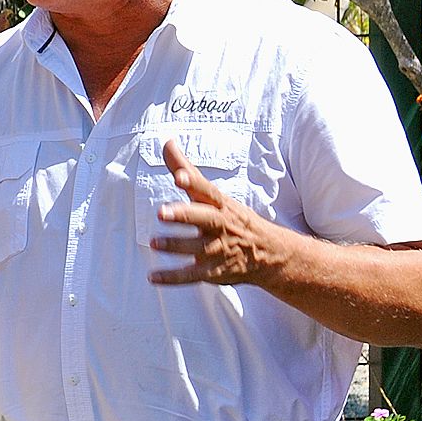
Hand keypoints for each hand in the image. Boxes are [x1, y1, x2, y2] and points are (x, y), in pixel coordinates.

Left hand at [148, 137, 286, 286]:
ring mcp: (217, 249)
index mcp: (218, 204)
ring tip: (155, 243)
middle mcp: (219, 225)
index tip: (179, 176)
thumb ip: (186, 170)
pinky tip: (152, 277)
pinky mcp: (213, 271)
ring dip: (175, 245)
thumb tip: (167, 142)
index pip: (206, 190)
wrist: (269, 253)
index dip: (192, 182)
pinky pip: (191, 275)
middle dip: (183, 214)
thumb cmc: (231, 217)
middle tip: (161, 212)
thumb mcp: (212, 194)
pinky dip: (172, 278)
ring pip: (195, 247)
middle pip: (202, 217)